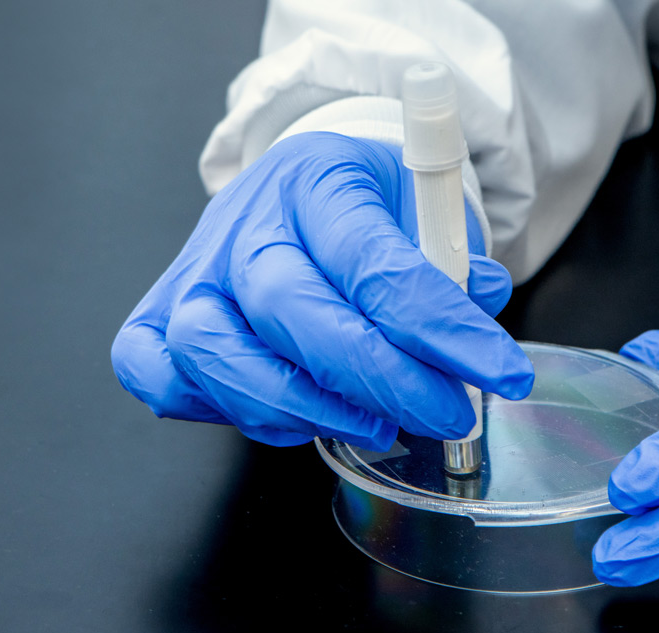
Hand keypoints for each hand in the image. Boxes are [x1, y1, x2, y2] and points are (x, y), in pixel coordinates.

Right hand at [111, 132, 532, 449]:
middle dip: (379, 379)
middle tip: (445, 413)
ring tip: (376, 426)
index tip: (501, 372)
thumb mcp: (422, 210)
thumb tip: (482, 306)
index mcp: (314, 180)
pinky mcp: (157, 316)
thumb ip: (453, 261)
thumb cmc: (362, 208)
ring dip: (302, 407)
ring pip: (214, 349)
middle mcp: (242, 223)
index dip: (440, 328)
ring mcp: (191, 272)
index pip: (373, 261)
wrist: (296, 192)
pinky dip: (218, 408)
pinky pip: (159, 374)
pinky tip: (290, 416)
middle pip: (290, 308)